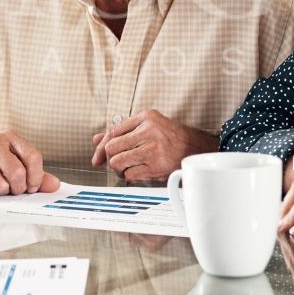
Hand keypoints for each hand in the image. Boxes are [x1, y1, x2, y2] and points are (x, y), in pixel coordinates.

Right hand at [0, 131, 60, 197]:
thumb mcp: (10, 160)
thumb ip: (34, 172)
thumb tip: (54, 185)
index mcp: (9, 138)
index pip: (33, 156)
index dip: (37, 176)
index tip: (33, 187)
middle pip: (17, 173)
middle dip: (19, 188)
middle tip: (14, 190)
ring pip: (1, 186)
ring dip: (2, 193)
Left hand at [90, 110, 216, 182]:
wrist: (197, 149)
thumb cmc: (172, 137)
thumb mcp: (148, 126)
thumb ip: (122, 131)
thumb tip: (96, 139)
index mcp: (146, 117)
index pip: (112, 131)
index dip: (101, 146)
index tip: (98, 157)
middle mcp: (149, 131)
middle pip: (111, 148)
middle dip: (110, 159)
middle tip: (116, 163)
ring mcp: (153, 149)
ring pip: (117, 162)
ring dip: (118, 169)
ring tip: (126, 168)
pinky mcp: (156, 166)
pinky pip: (129, 174)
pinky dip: (128, 177)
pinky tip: (136, 173)